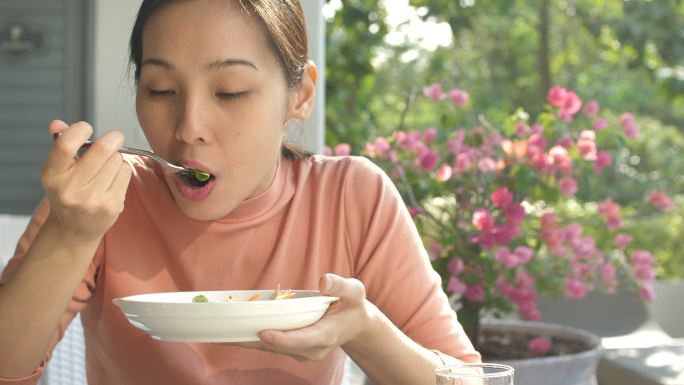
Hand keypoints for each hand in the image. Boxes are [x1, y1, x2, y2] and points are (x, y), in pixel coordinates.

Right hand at [42, 120, 131, 243]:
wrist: (74, 230)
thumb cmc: (67, 192)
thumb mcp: (56, 170)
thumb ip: (59, 144)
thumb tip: (57, 122)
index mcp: (53, 176)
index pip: (66, 145)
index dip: (80, 130)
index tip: (87, 128)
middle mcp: (71, 189)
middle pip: (102, 150)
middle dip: (113, 138)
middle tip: (114, 137)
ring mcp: (93, 199)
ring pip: (116, 160)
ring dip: (115, 158)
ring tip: (105, 167)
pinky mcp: (112, 205)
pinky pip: (125, 172)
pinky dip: (122, 169)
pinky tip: (112, 178)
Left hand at [225, 274, 377, 361]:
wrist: (354, 326)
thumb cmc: (353, 306)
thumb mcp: (355, 291)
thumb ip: (341, 285)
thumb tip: (323, 281)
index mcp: (325, 336)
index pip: (300, 340)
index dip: (282, 338)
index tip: (263, 333)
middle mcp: (310, 350)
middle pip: (276, 347)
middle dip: (250, 341)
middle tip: (222, 335)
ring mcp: (300, 353)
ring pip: (267, 348)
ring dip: (244, 341)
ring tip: (216, 334)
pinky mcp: (291, 350)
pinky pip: (267, 345)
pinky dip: (249, 338)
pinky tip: (228, 332)